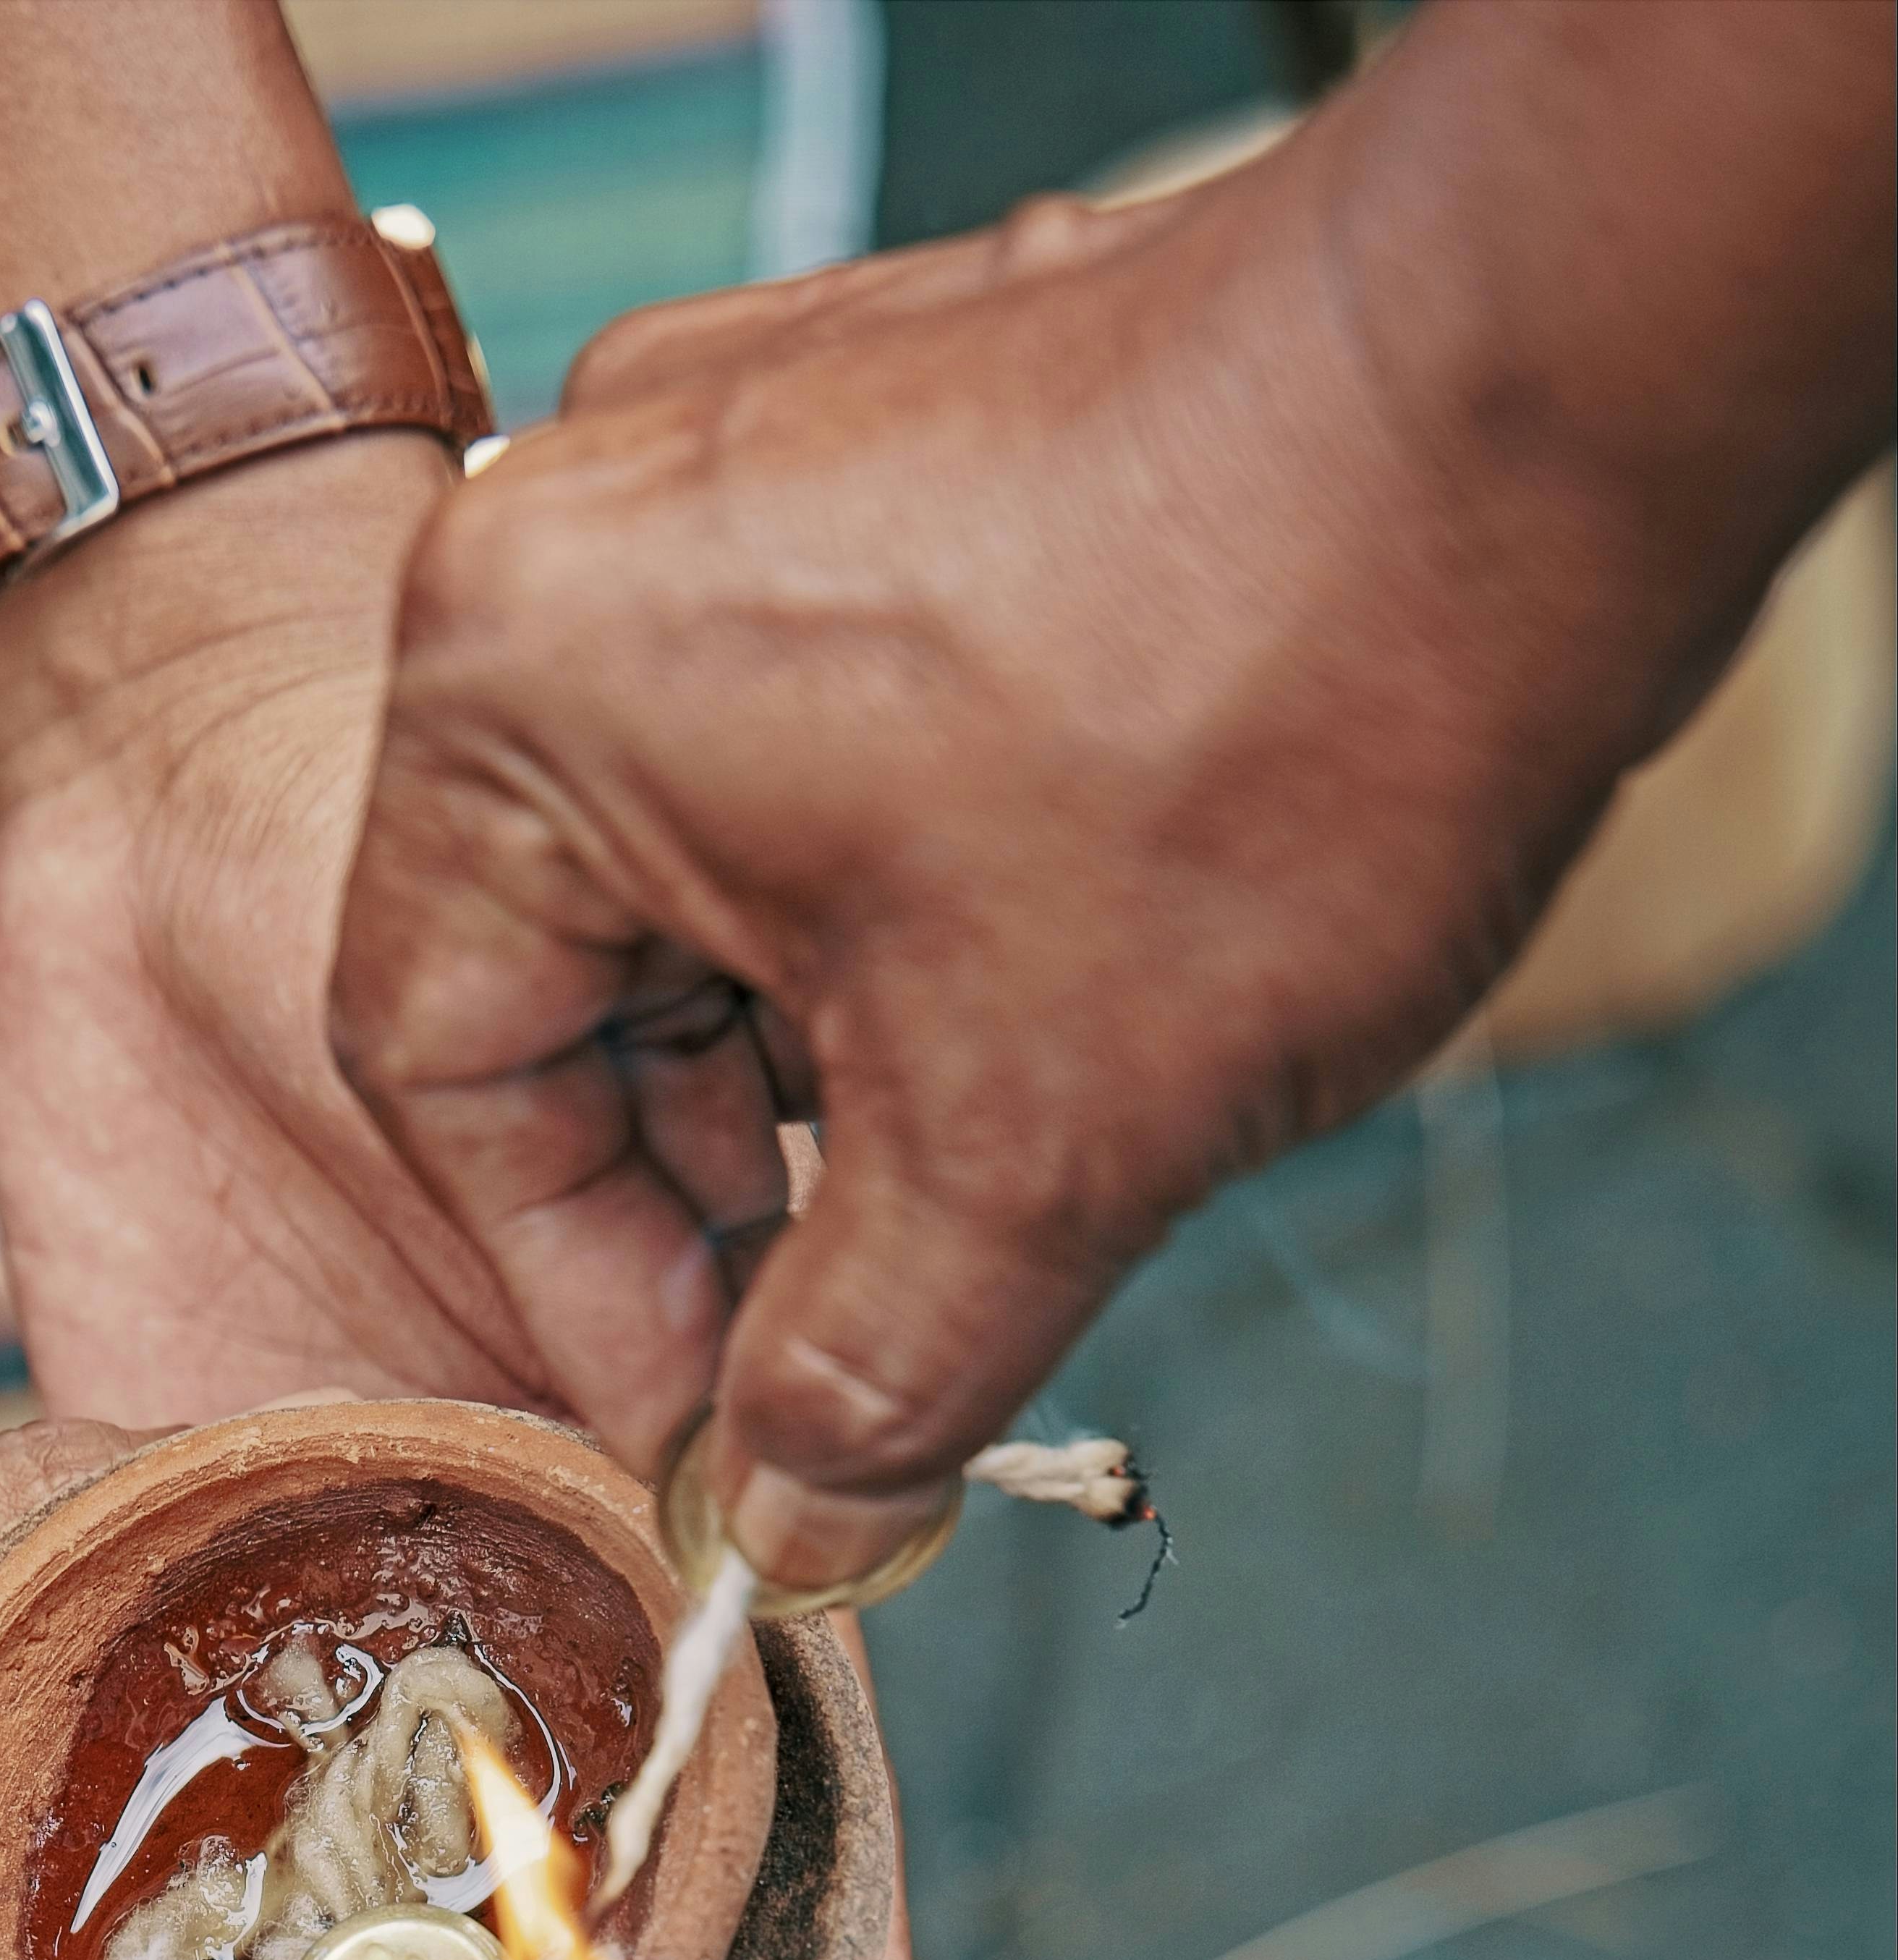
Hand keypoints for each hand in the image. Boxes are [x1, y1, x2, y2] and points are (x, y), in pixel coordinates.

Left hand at [0, 446, 911, 1959]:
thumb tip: (759, 1460)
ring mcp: (345, 1577)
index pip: (773, 1776)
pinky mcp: (158, 1556)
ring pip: (434, 1862)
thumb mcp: (616, 1087)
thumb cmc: (447, 866)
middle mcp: (521, 1555)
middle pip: (623, 1875)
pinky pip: (207, 1767)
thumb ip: (669, 1288)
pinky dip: (260, 1931)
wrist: (196, 796)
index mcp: (662, 1466)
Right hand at [328, 3, 1892, 1592]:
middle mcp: (596, 538)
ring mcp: (753, 461)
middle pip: (567, 958)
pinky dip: (900, 912)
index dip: (584, 1291)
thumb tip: (797, 1522)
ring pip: (706, 860)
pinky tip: (1039, 1014)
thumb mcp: (1030, 1143)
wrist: (1559, 389)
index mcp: (522, 684)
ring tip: (972, 1183)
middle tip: (848, 1346)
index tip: (712, 1431)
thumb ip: (872, 1374)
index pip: (448, 1065)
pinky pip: (828, 738)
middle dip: (718, 1181)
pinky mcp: (908, 438)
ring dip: (819, 1057)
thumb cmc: (1264, 707)